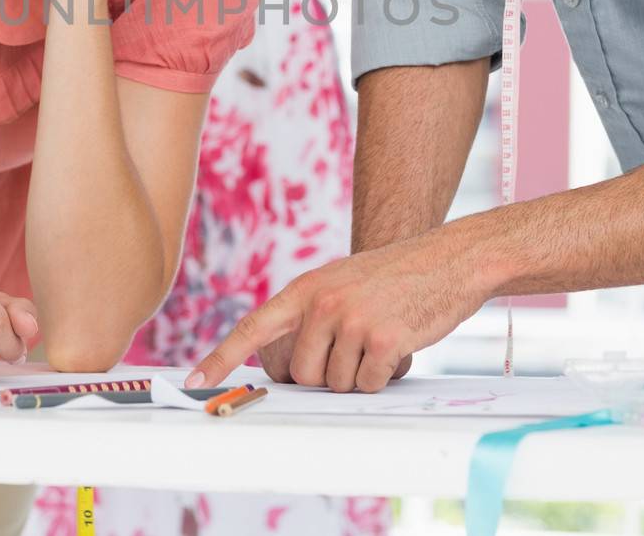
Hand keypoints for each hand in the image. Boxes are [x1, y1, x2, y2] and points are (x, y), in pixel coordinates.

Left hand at [188, 230, 481, 392]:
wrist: (449, 260)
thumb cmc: (395, 278)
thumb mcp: (341, 283)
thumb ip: (311, 317)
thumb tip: (291, 371)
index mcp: (305, 289)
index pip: (252, 328)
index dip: (221, 359)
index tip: (195, 383)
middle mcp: (322, 303)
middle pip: (302, 375)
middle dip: (327, 374)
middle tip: (355, 347)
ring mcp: (352, 320)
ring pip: (336, 384)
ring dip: (359, 373)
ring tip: (380, 337)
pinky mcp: (383, 339)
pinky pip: (369, 384)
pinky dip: (383, 376)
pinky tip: (398, 345)